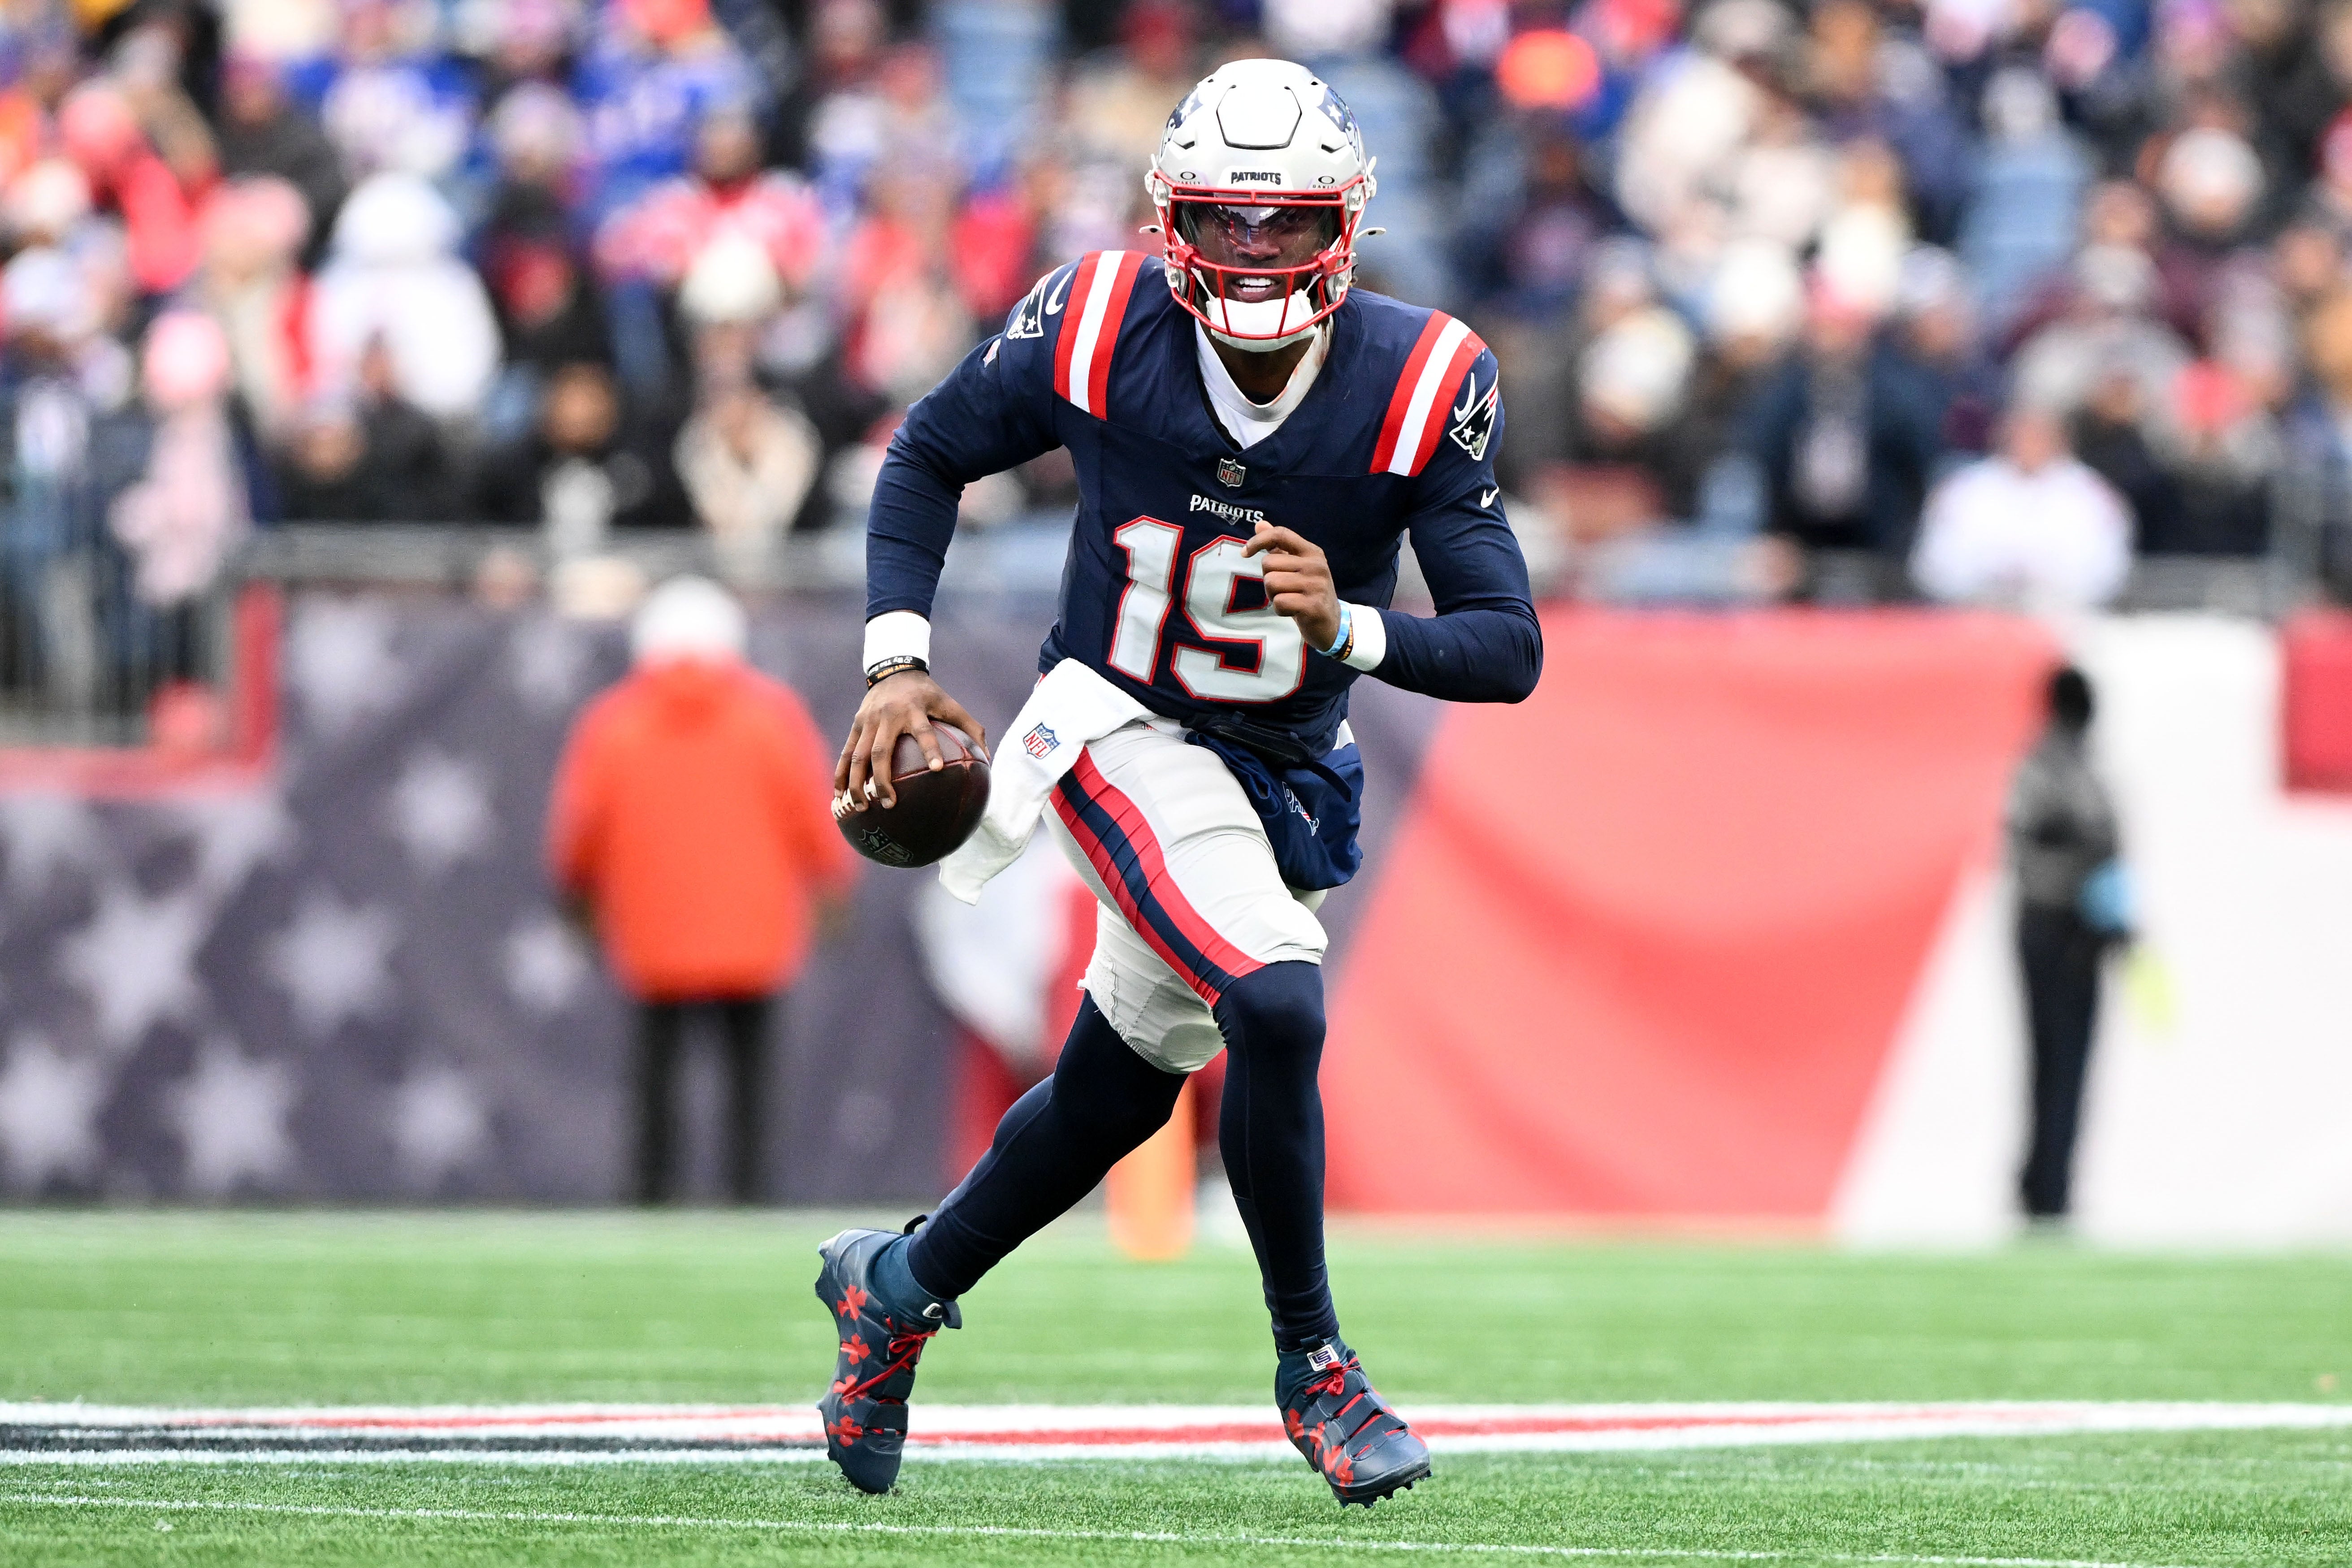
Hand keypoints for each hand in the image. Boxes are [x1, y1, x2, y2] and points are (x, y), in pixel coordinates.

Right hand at [834, 669, 987, 811]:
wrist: (893, 670)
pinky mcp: (856, 726)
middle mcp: (888, 716)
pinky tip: (839, 796)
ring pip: (858, 756)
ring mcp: (868, 721)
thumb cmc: (928, 694)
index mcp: (915, 709)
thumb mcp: (951, 703)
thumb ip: (972, 729)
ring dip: (857, 783)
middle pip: (881, 752)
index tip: (937, 769)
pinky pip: (845, 754)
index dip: (930, 749)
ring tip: (862, 807)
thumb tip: (988, 760)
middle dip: (883, 779)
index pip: (923, 731)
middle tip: (890, 803)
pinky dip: (841, 775)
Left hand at [1242, 521, 1339, 650]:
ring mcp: (1316, 585)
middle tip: (1284, 590)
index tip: (1244, 553)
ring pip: (1271, 582)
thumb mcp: (1297, 567)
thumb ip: (1278, 546)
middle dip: (1268, 579)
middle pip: (1269, 563)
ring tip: (1289, 599)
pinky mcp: (1313, 605)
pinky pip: (1279, 602)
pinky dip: (1280, 610)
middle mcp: (1316, 565)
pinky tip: (1293, 611)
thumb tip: (1260, 524)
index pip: (1280, 534)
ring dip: (1273, 595)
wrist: (1331, 623)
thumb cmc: (1308, 592)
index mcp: (1311, 552)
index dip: (1258, 540)